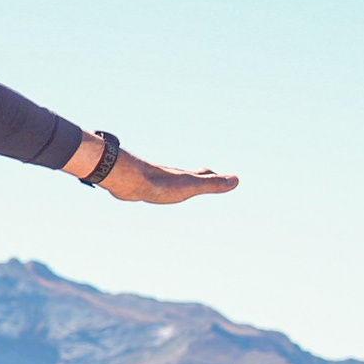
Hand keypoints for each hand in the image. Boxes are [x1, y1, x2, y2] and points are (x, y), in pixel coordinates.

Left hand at [100, 148, 238, 204]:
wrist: (127, 180)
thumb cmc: (159, 184)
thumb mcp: (190, 186)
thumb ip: (212, 183)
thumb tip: (236, 180)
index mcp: (184, 177)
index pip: (204, 174)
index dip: (213, 176)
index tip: (222, 177)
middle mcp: (170, 176)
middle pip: (187, 175)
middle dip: (198, 177)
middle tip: (206, 176)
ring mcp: (154, 179)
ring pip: (168, 180)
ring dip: (175, 182)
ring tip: (176, 186)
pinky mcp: (138, 185)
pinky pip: (150, 185)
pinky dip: (156, 186)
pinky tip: (149, 189)